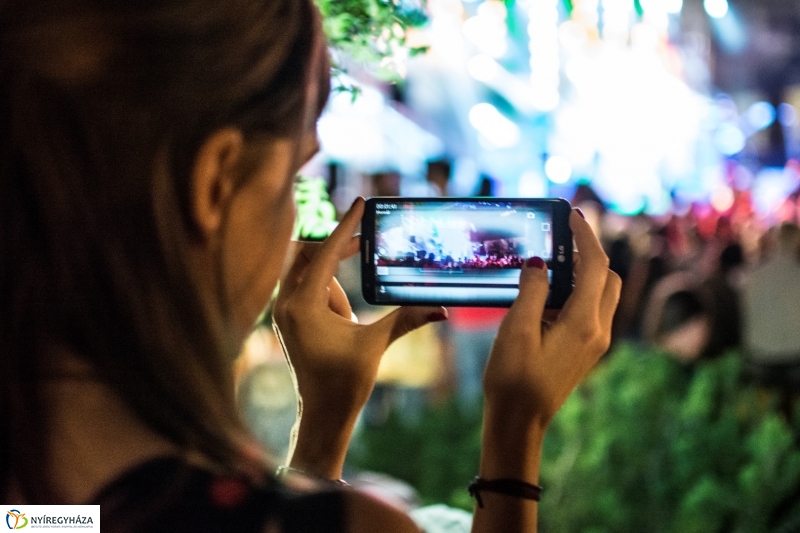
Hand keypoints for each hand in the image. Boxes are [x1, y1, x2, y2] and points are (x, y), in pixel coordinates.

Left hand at [273, 197, 444, 426]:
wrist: (321, 416)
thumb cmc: (344, 383)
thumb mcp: (376, 345)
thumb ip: (406, 319)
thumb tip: (442, 308)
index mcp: (303, 305)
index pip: (326, 252)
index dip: (346, 226)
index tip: (360, 203)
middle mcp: (286, 303)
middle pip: (307, 252)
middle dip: (336, 244)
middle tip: (365, 239)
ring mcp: (284, 311)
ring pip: (304, 269)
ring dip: (332, 267)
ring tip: (354, 296)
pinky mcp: (289, 319)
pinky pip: (304, 286)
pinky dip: (325, 282)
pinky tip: (344, 304)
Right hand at [483, 209, 620, 428]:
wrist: (520, 422)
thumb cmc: (513, 379)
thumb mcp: (516, 329)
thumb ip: (531, 291)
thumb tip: (539, 263)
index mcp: (584, 323)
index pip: (595, 266)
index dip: (586, 236)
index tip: (573, 215)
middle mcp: (598, 331)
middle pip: (608, 278)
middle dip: (591, 253)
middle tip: (562, 237)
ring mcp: (594, 343)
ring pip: (602, 295)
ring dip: (585, 273)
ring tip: (553, 262)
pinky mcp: (585, 350)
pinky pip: (591, 311)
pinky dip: (578, 293)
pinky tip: (549, 294)